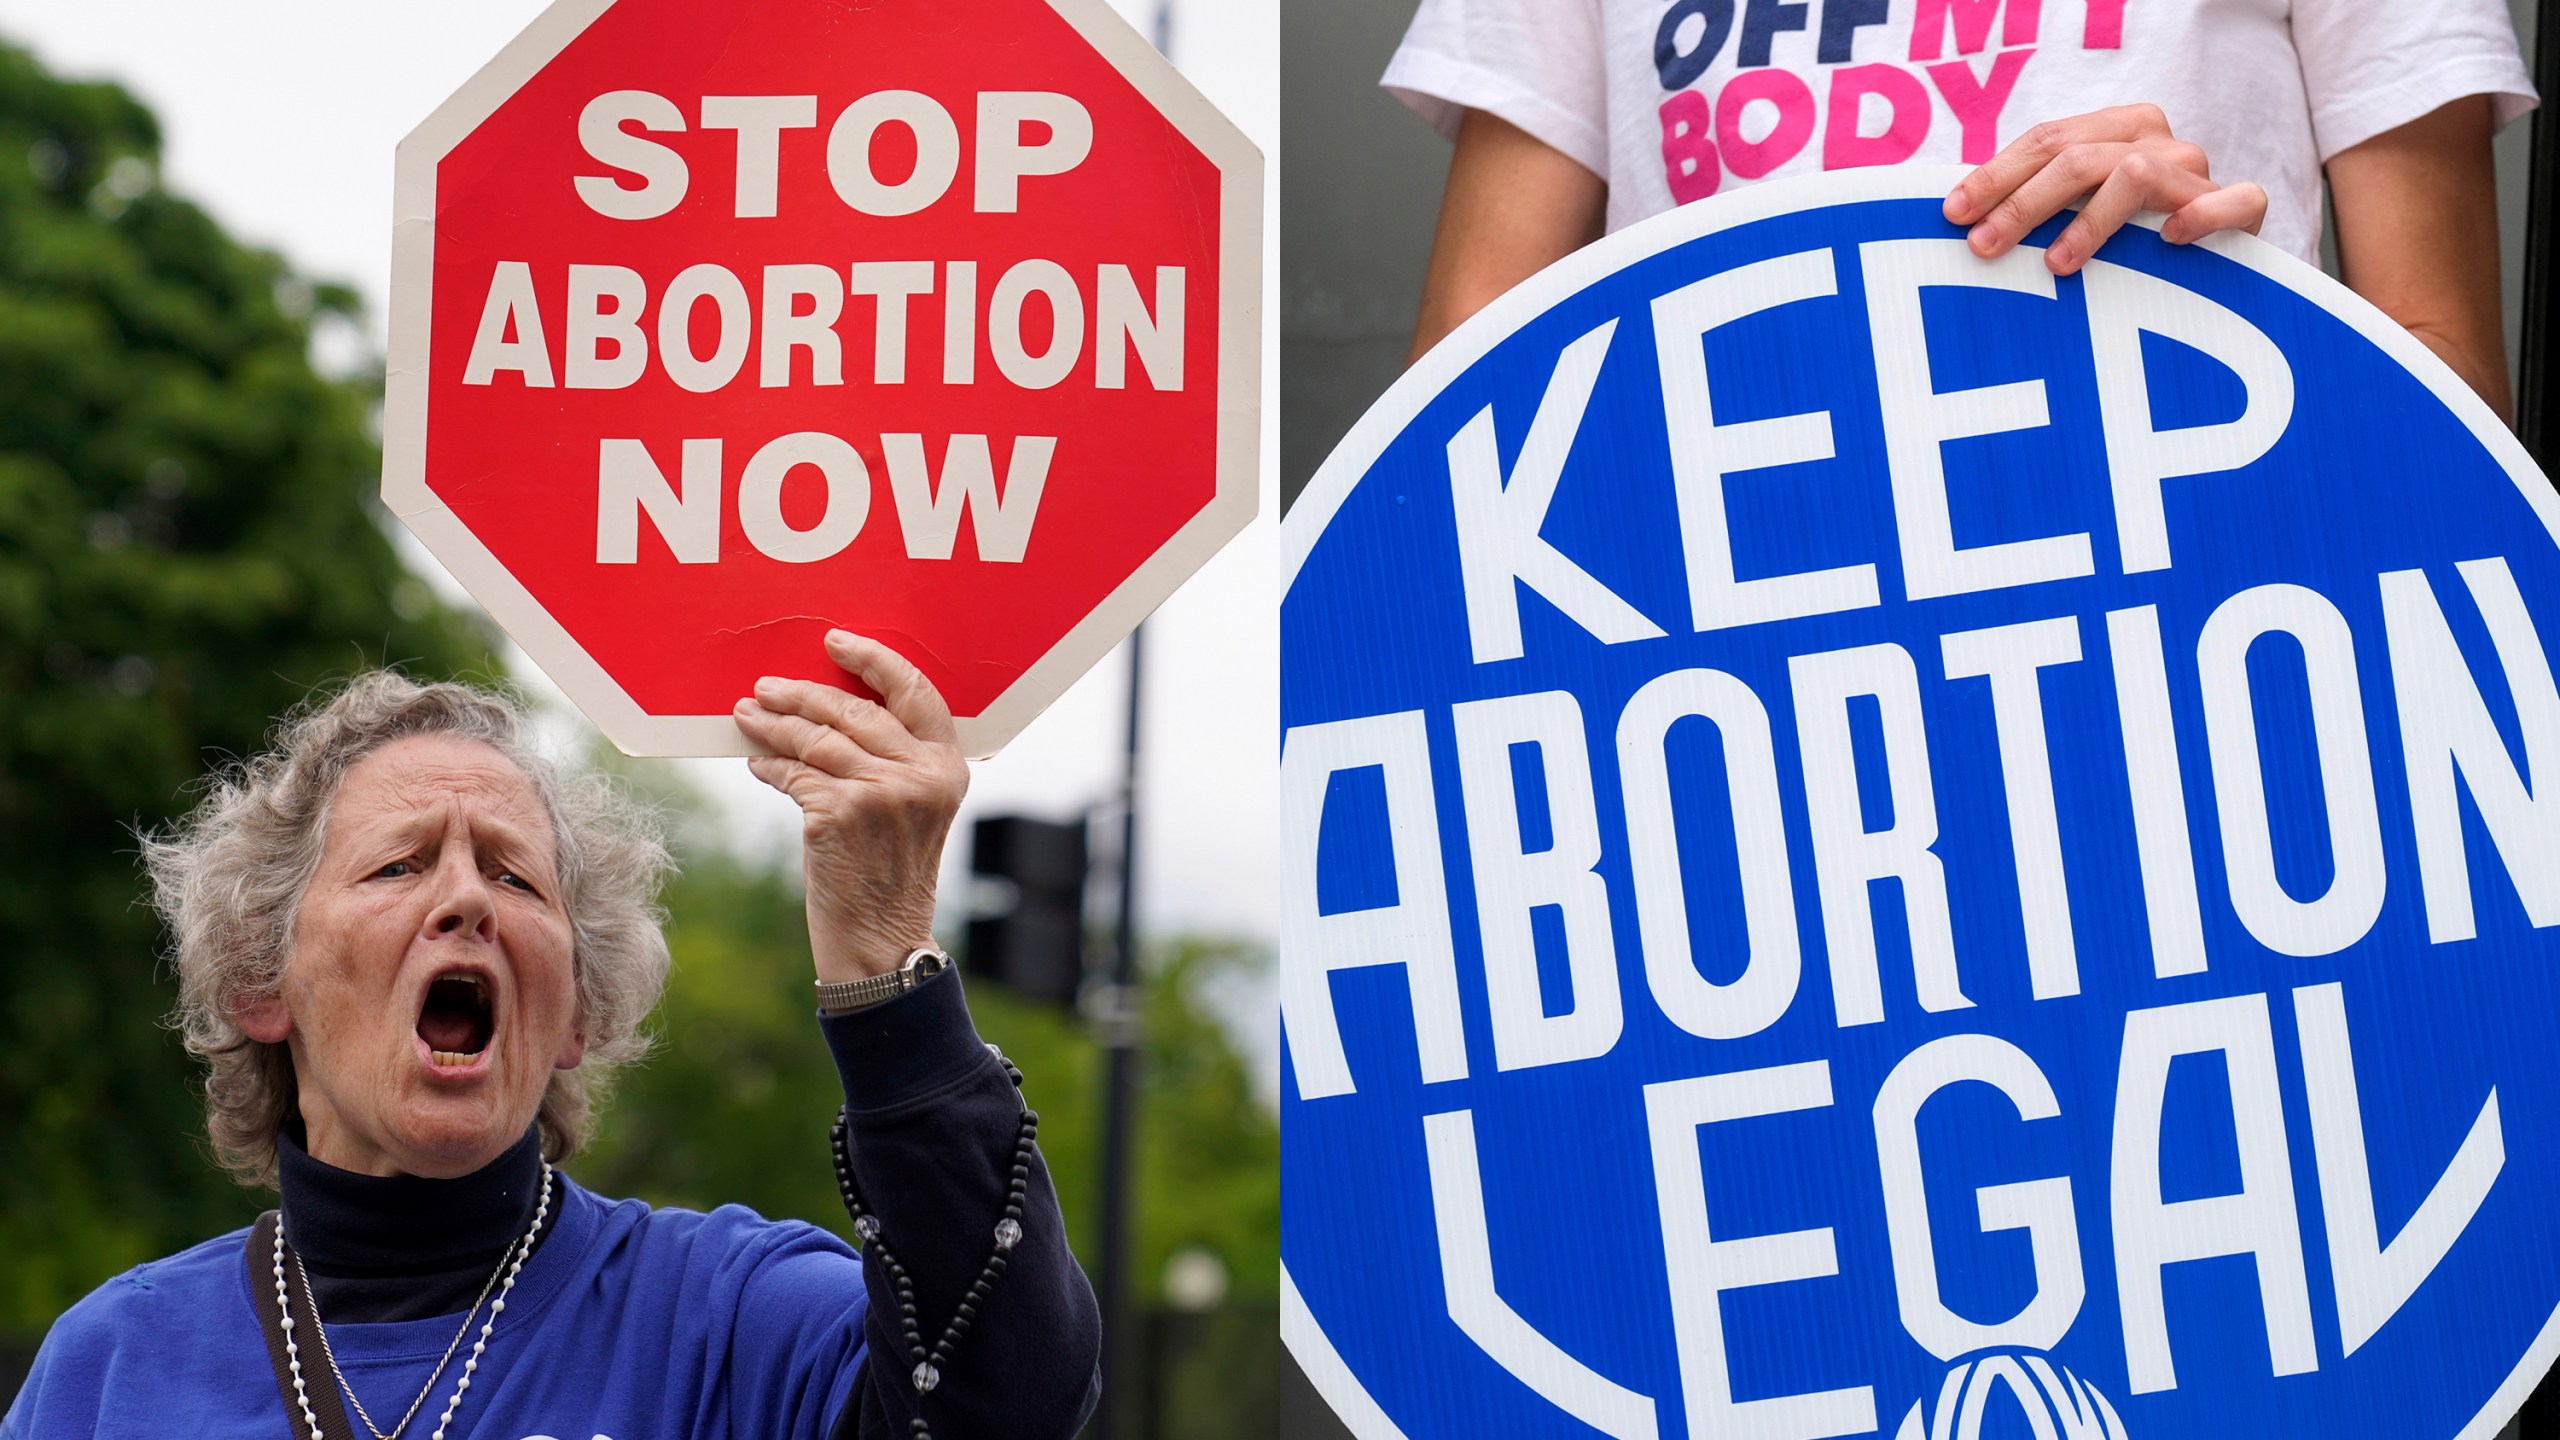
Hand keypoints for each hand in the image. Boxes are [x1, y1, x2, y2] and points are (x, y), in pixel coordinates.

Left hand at [734, 631, 969, 980]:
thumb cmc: (886, 871)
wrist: (880, 937)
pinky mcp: (841, 814)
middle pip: (853, 709)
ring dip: (774, 726)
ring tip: (747, 717)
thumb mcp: (908, 807)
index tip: (835, 642)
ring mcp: (883, 793)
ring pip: (816, 739)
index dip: (872, 660)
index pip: (914, 690)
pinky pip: (794, 774)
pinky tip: (757, 765)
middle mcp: (921, 774)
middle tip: (766, 687)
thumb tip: (824, 706)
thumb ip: (886, 757)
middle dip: (802, 693)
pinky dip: (769, 767)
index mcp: (947, 765)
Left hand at [1943, 104, 2267, 274]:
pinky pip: (2235, 200)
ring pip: (2135, 174)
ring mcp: (2198, 173)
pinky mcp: (2241, 209)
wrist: (2211, 259)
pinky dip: (2202, 216)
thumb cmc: (2124, 238)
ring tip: (2054, 264)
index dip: (1996, 175)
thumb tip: (1954, 218)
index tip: (1954, 213)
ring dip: (2088, 221)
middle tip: (1983, 246)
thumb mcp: (2074, 210)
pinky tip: (2170, 239)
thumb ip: (2032, 203)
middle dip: (2022, 202)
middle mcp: (2157, 142)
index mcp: (2115, 129)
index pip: (2047, 141)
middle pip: (2079, 159)